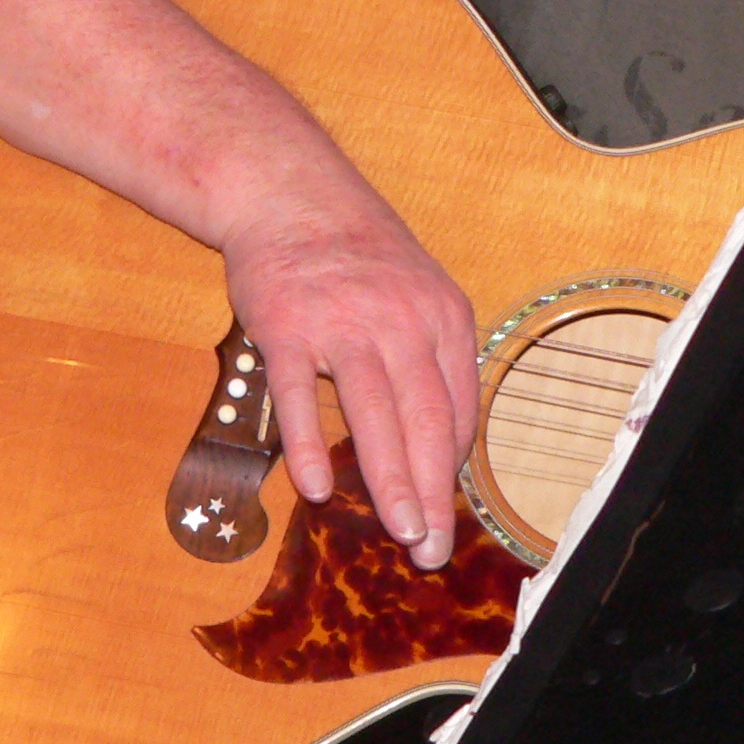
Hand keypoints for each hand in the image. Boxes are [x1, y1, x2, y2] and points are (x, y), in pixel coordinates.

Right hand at [223, 187, 479, 570]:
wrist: (291, 194)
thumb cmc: (359, 252)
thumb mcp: (418, 292)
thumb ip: (432, 358)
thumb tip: (443, 441)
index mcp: (441, 315)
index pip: (458, 407)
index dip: (454, 468)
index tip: (449, 514)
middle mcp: (400, 320)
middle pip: (426, 419)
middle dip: (434, 492)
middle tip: (433, 549)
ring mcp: (341, 323)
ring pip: (374, 414)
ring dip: (390, 480)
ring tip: (400, 532)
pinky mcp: (285, 328)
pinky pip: (297, 397)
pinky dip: (306, 445)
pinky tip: (315, 490)